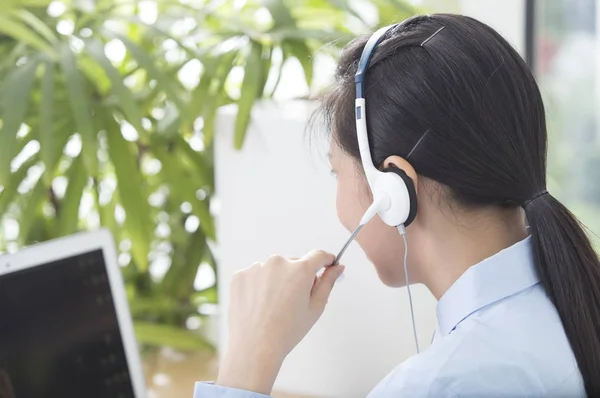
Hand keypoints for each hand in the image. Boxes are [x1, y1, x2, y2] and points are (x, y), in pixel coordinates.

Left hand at [216, 250, 344, 393]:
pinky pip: (255, 275)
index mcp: (300, 270)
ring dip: (276, 280)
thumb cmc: (287, 331)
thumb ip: (328, 282)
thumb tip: (337, 268)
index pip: (318, 255)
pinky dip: (258, 285)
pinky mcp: (240, 275)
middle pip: (294, 263)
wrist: (255, 347)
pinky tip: (259, 304)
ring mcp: (256, 267)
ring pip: (273, 269)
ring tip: (273, 306)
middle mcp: (278, 263)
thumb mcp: (315, 307)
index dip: (326, 261)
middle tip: (293, 301)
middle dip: (297, 276)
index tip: (327, 265)